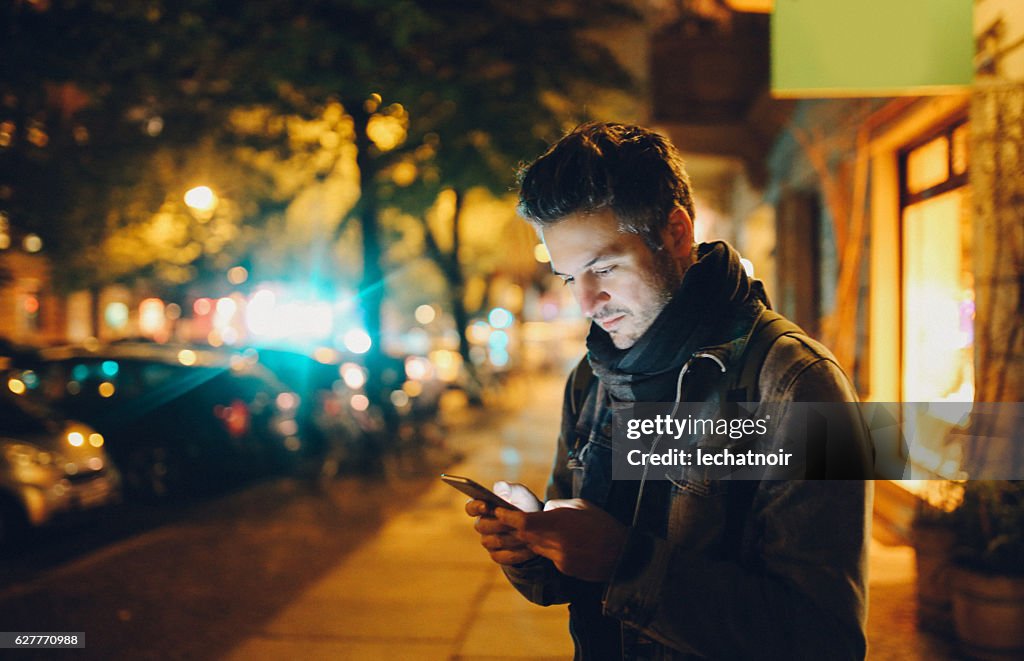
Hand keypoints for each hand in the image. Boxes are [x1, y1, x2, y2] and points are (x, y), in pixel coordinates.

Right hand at [465, 482, 541, 565]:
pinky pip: (503, 557)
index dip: (475, 507)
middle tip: (513, 522)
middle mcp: (482, 525)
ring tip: (525, 535)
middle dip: (498, 523)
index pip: (471, 507)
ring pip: (492, 542)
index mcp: (483, 507)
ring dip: (509, 538)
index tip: (486, 505)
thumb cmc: (526, 506)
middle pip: (482, 526)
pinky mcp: (498, 556)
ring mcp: (488, 542)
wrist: (538, 528)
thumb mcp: (521, 494)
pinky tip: (529, 548)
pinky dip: (517, 552)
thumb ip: (510, 489)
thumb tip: (500, 489)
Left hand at [495, 499, 627, 581]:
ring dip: (530, 538)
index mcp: (560, 523)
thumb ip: (557, 507)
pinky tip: (562, 542)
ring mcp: (559, 558)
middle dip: (512, 528)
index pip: (524, 522)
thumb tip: (542, 510)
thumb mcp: (581, 506)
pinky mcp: (564, 568)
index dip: (506, 517)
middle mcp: (557, 542)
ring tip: (533, 528)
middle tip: (502, 519)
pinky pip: (548, 556)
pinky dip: (548, 548)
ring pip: (534, 547)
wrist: (624, 554)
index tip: (496, 511)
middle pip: (524, 536)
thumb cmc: (604, 525)